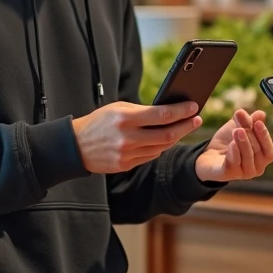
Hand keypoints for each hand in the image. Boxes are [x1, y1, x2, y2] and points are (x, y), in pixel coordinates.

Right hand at [73, 101, 201, 173]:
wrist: (76, 146)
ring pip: (161, 147)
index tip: (194, 107)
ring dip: (175, 138)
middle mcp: (127, 138)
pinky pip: (150, 156)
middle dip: (185, 126)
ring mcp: (127, 154)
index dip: (181, 112)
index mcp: (125, 119)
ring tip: (183, 128)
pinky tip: (166, 140)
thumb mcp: (118, 108)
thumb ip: (142, 111)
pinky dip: (160, 148)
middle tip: (196, 119)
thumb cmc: (99, 121)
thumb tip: (168, 111)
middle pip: (167, 135)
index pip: (162, 115)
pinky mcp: (125, 165)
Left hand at [195, 109, 272, 182]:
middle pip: (256, 152)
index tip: (258, 123)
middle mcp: (255, 169)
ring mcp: (241, 174)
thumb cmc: (229, 141)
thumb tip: (260, 114)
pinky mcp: (226, 175)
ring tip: (237, 130)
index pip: (269, 152)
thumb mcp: (240, 127)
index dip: (265, 137)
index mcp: (262, 159)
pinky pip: (232, 165)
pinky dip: (234, 154)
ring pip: (246, 158)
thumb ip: (250, 121)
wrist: (209, 153)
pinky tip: (232, 144)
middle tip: (242, 122)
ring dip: (243, 143)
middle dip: (250, 135)